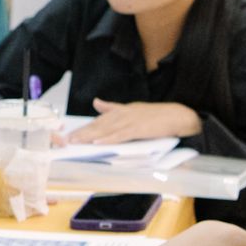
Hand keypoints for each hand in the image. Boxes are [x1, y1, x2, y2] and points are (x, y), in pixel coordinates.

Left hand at [72, 99, 201, 143]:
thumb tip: (96, 103)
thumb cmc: (157, 116)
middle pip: (99, 124)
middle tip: (67, 139)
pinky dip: (109, 139)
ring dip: (90, 136)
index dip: (85, 127)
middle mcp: (124, 114)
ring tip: (77, 142)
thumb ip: (113, 107)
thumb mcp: (133, 109)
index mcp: (122, 110)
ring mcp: (131, 121)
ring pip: (106, 129)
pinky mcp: (139, 129)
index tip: (72, 133)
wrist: (178, 116)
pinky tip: (98, 142)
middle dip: (83, 132)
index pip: (100, 119)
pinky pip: (120, 135)